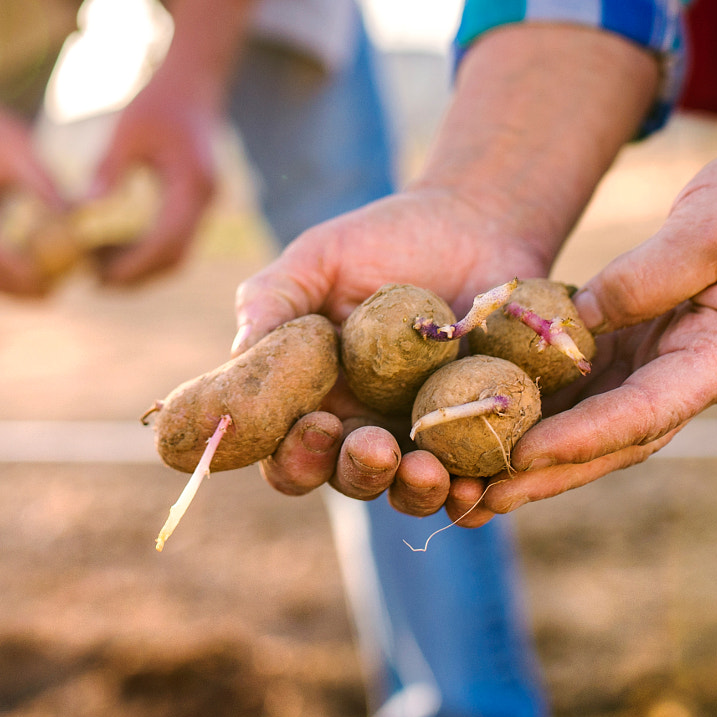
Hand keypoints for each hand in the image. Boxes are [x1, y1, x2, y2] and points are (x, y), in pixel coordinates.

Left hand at [88, 78, 219, 284]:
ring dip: (140, 266)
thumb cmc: (158, 101)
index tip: (99, 278)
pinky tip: (111, 247)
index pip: (167, 242)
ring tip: (97, 267)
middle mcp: (205, 201)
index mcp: (193, 185)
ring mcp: (202, 204)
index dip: (134, 266)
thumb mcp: (127, 130)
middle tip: (93, 282)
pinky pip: (173, 238)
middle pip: (175, 257)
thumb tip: (84, 208)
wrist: (191, 83)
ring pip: (175, 253)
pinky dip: (144, 250)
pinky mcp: (193, 203)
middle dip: (136, 275)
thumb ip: (109, 169)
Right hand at [243, 185, 549, 513]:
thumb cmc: (386, 239)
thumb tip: (239, 352)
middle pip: (347, 479)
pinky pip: (471, 480)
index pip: (288, 451)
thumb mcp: (320, 258)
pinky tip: (474, 484)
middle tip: (375, 447)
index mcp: (314, 396)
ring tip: (427, 470)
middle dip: (358, 473)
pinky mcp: (477, 432)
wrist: (477, 222)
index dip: (295, 454)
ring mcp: (421, 434)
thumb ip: (273, 298)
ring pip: (407, 491)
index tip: (317, 422)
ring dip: (412, 492)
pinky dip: (469, 494)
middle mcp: (362, 425)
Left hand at [443, 17, 716, 523]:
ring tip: (471, 477)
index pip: (646, 412)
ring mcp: (672, 359)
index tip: (523, 456)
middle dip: (549, 471)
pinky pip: (592, 380)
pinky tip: (492, 411)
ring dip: (540, 450)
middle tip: (478, 500)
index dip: (583, 437)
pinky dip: (547, 401)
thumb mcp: (714, 225)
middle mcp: (699, 372)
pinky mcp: (649, 337)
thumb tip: (578, 318)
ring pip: (599, 420)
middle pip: (616, 438)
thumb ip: (650, 275)